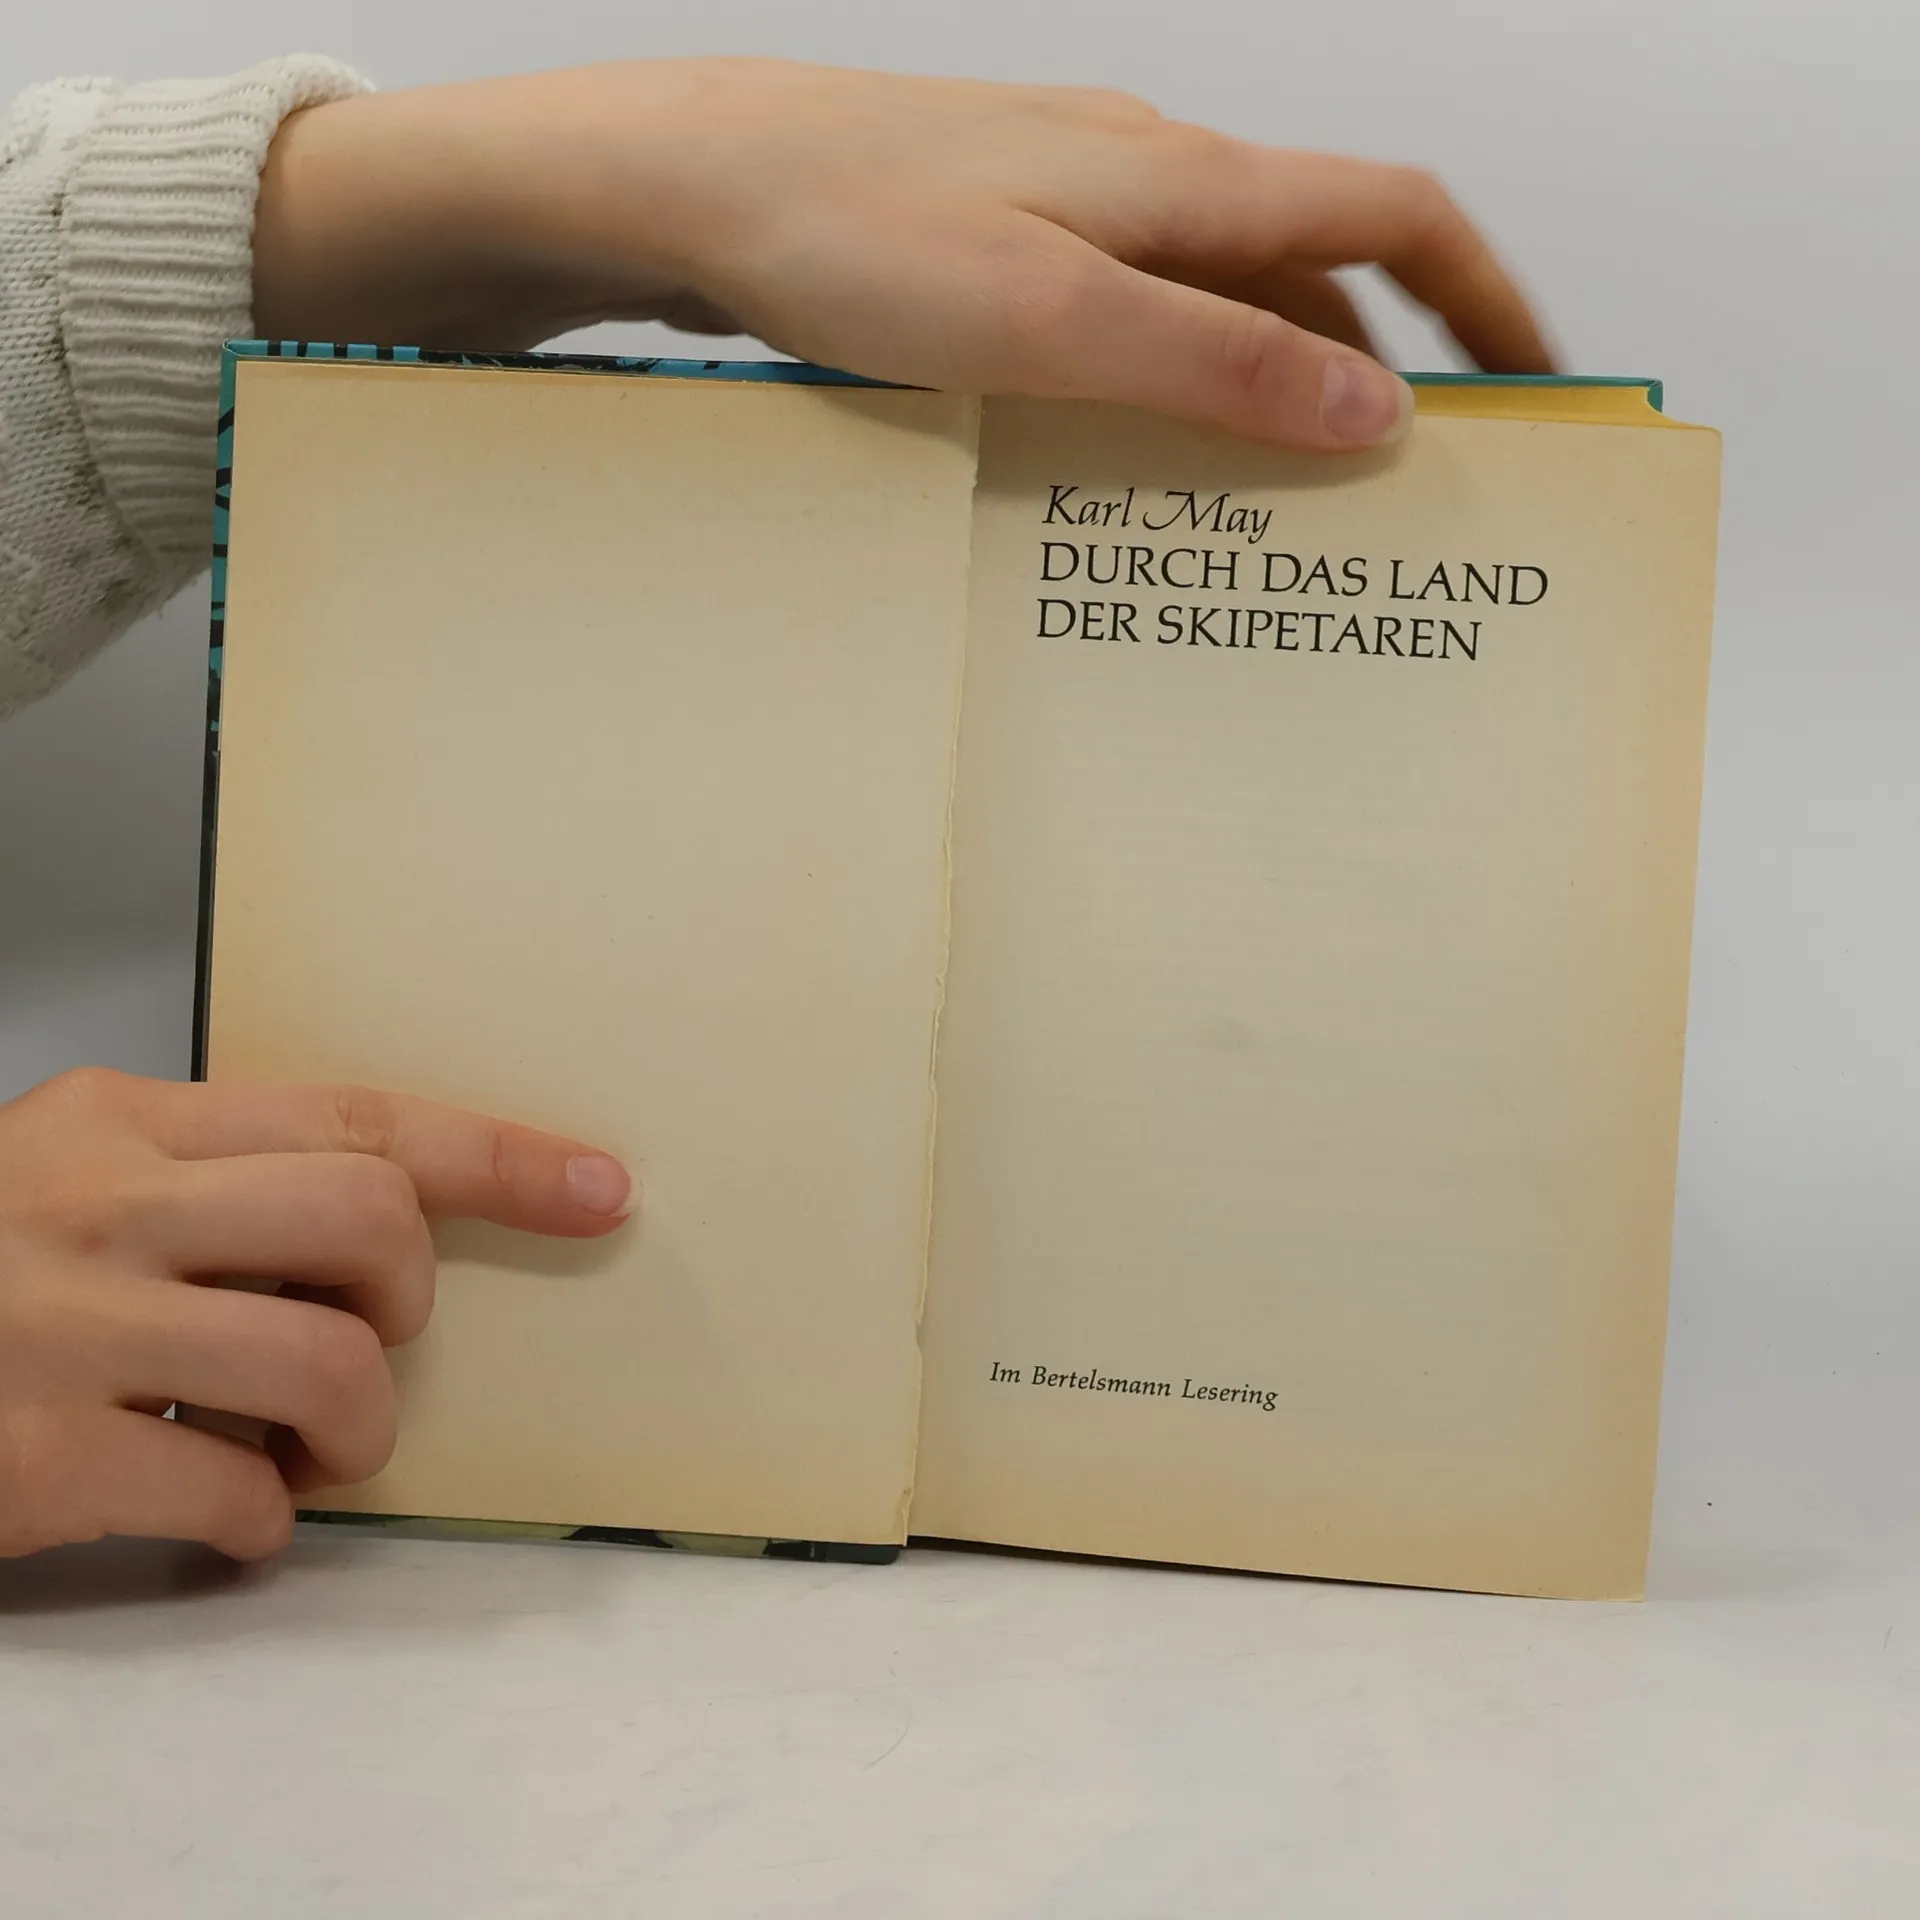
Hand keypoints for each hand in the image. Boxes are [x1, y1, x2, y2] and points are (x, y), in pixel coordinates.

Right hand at [0, 1069, 629, 1560]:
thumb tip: (381, 1236)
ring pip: (330, 1360)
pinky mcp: (32, 1461)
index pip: (356, 1116)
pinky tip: (220, 1509)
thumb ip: (210, 1188)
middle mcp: (96, 1205)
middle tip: (364, 1341)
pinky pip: (239, 1494)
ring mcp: (61, 1330)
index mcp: (119, 1124)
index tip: (597, 1185)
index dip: (498, 1154)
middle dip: (408, 1299)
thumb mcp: (69, 1185)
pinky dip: (265, 1521)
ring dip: (358, 1429)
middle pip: (369, 1220)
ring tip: (305, 1446)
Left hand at [253, 58, 1554, 452]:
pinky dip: (1164, 387)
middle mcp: (1142, 179)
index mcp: (1183, 182)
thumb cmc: (848, 232)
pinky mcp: (998, 244)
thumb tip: (1373, 406)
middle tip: (1391, 495)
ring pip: (1211, 302)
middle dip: (1372, 373)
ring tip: (1271, 510)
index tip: (1538, 382)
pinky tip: (1132, 460)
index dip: (1484, 298)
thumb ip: (1214, 365)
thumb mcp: (1052, 319)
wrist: (684, 184)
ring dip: (1260, 391)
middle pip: (1308, 275)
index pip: (1392, 217)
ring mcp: (1067, 207)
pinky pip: (1125, 316)